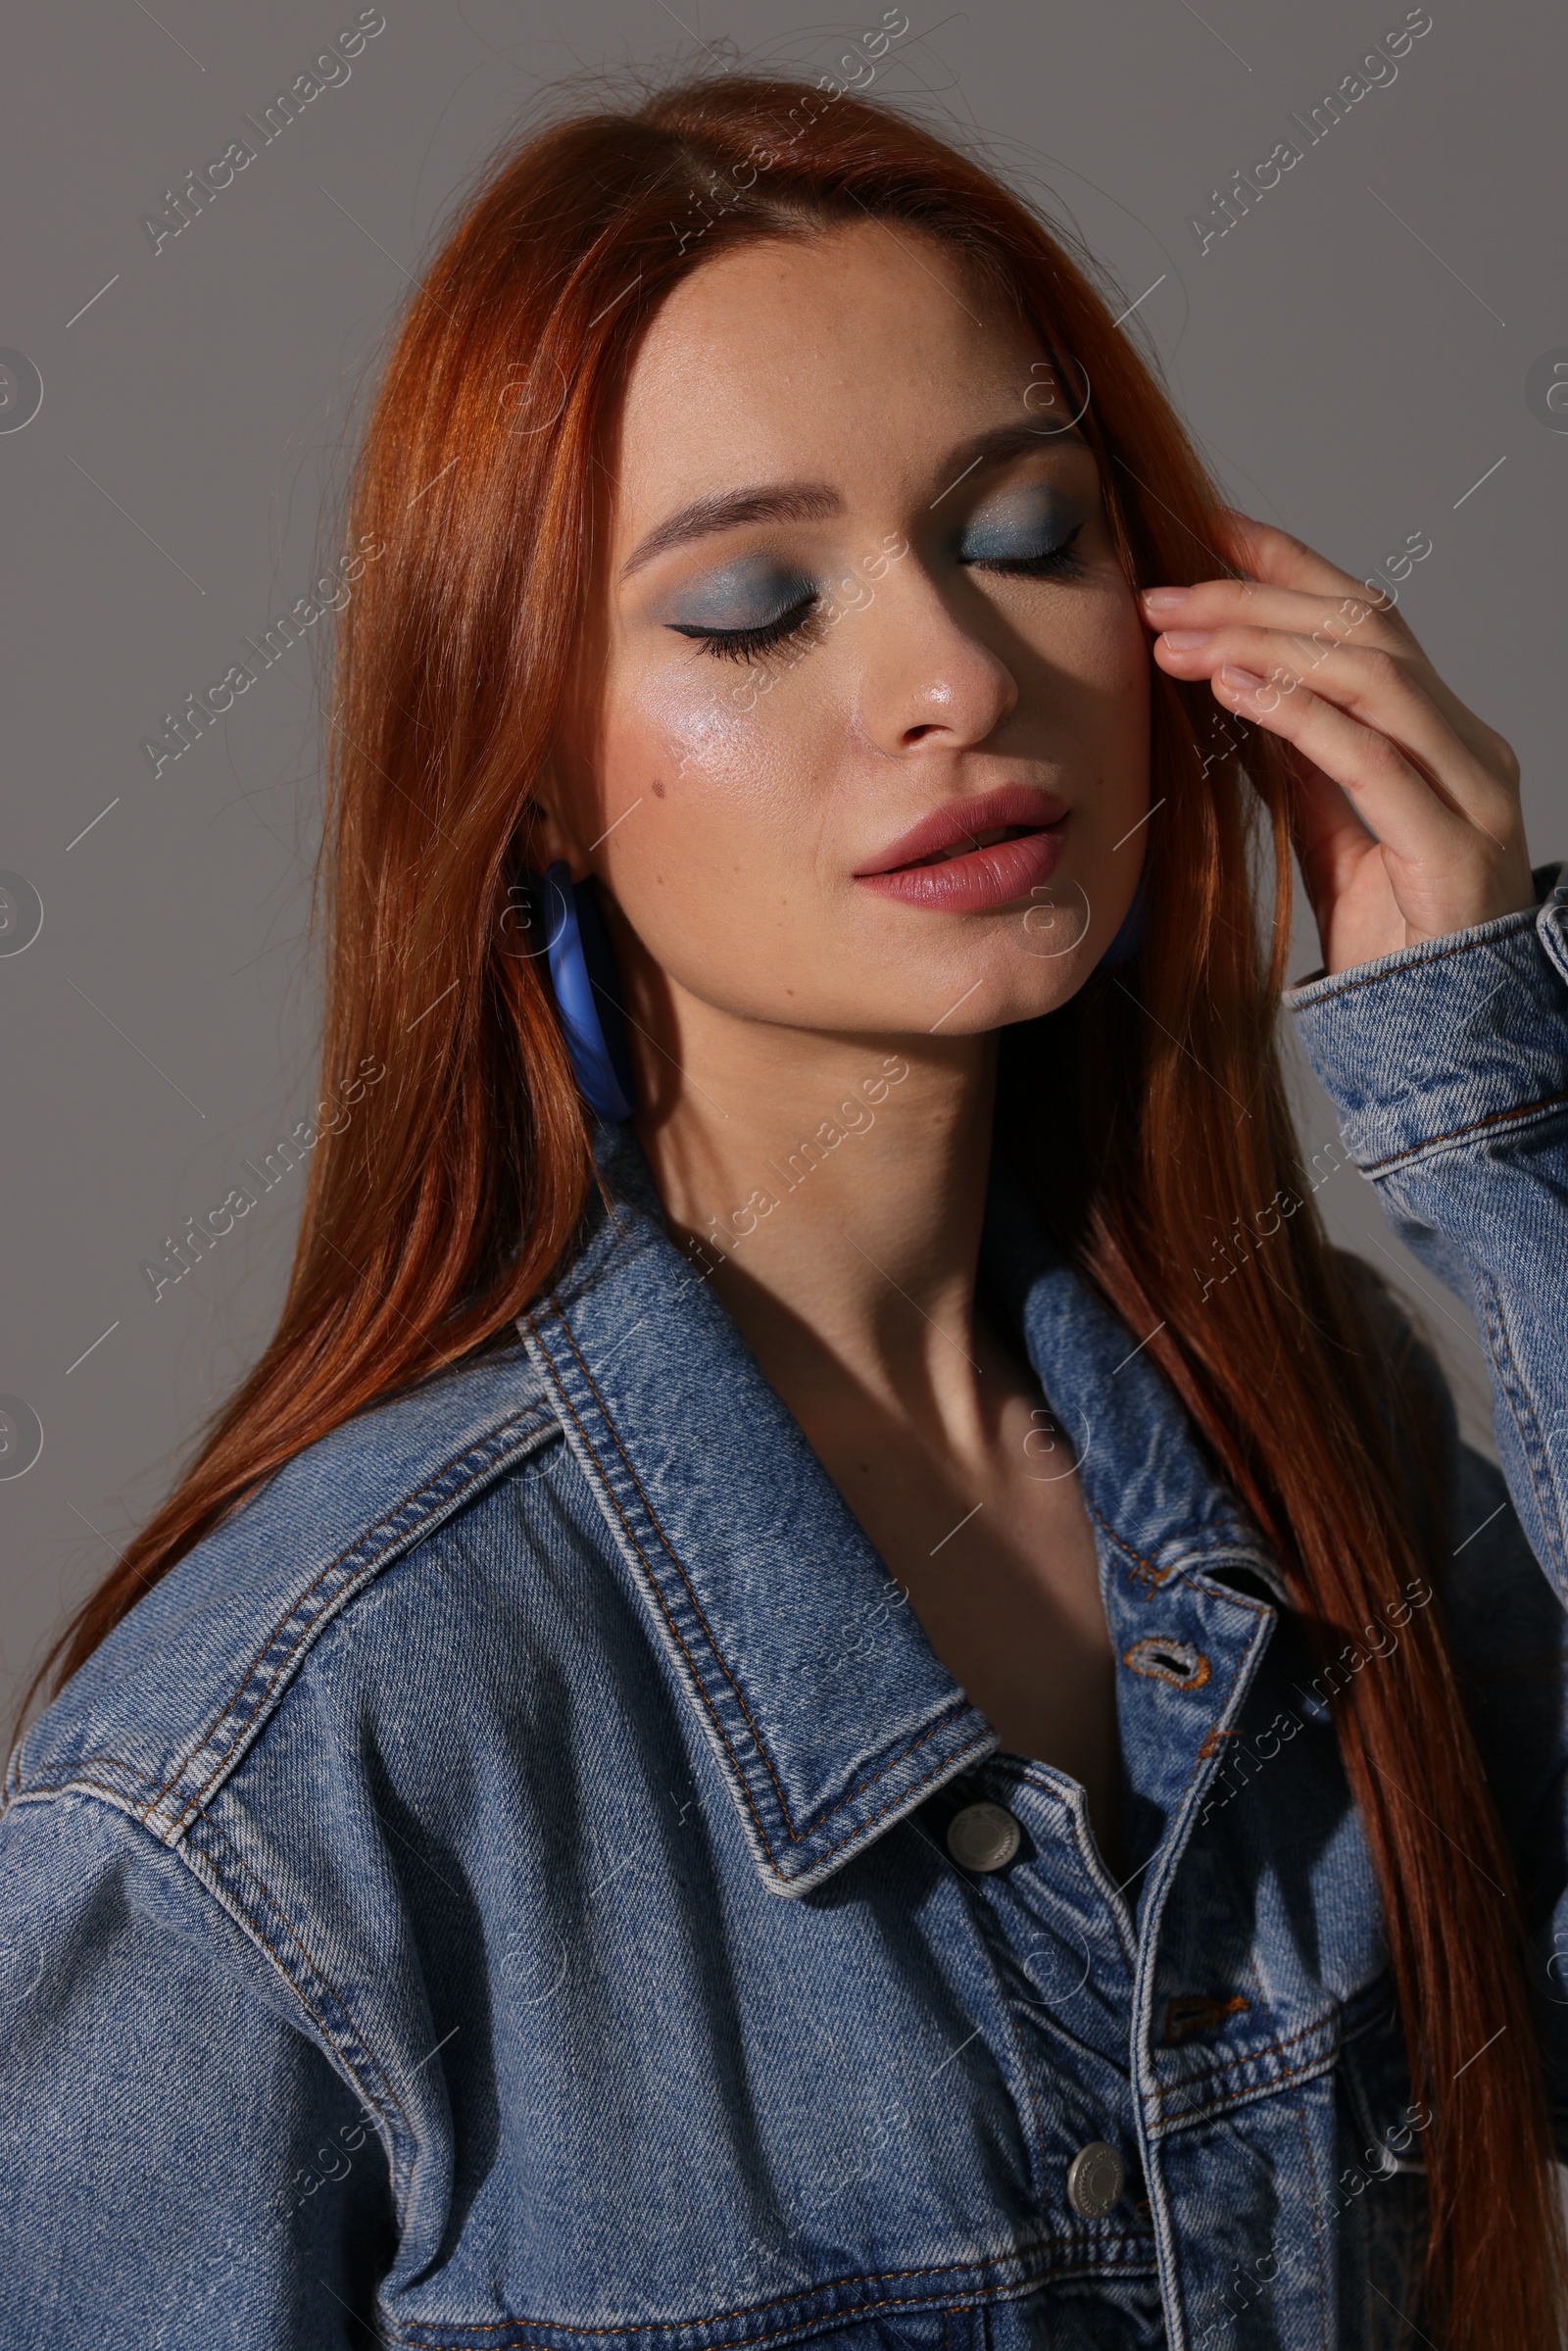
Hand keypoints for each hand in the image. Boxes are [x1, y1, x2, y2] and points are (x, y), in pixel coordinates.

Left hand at [1138, 510, 1535, 975]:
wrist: (1446, 1033)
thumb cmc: (1393, 932)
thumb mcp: (1331, 829)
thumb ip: (1301, 760)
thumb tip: (1239, 683)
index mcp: (1438, 730)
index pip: (1364, 618)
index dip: (1286, 566)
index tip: (1203, 532)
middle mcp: (1465, 743)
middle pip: (1364, 630)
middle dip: (1256, 599)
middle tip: (1162, 595)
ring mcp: (1468, 789)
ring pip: (1372, 674)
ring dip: (1265, 644)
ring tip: (1180, 637)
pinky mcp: (1451, 844)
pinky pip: (1371, 757)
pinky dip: (1298, 712)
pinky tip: (1235, 688)